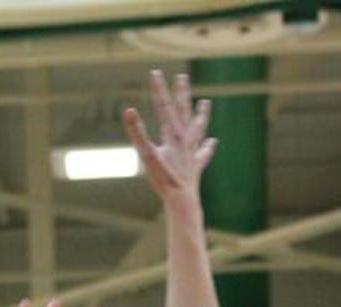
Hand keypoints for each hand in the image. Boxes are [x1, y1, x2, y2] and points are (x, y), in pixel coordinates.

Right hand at [123, 71, 215, 200]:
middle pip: (184, 111)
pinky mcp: (196, 166)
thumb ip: (137, 132)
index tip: (155, 72)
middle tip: (182, 77)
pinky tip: (213, 142)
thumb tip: (128, 110)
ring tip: (206, 102)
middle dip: (181, 94)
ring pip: (198, 128)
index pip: (164, 106)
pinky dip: (207, 147)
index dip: (158, 89)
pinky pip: (203, 153)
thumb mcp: (146, 155)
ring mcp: (192, 152)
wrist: (182, 199)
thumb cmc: (163, 179)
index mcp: (173, 134)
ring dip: (201, 115)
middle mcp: (186, 140)